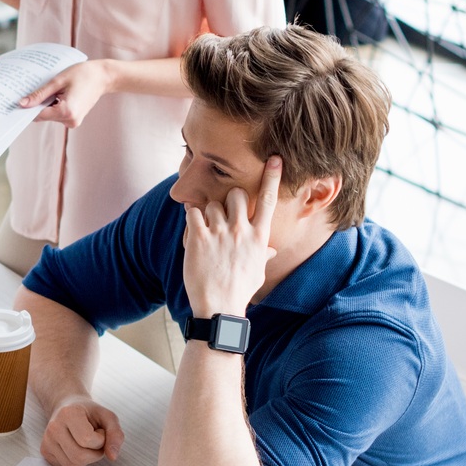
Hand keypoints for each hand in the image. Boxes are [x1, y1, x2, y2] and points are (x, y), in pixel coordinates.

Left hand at [23, 60, 111, 127]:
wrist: (103, 76)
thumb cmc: (82, 74)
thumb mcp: (58, 81)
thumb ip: (39, 95)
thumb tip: (22, 104)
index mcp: (66, 111)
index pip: (38, 115)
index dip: (27, 108)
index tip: (18, 101)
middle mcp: (70, 121)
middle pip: (44, 115)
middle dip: (38, 104)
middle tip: (37, 89)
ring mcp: (73, 122)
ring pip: (50, 115)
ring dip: (47, 104)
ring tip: (55, 89)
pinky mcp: (74, 119)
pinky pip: (57, 114)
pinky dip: (54, 105)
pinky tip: (59, 93)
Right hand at [42, 399, 124, 465]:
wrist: (67, 407)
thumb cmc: (88, 413)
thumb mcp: (107, 417)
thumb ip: (115, 434)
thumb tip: (112, 456)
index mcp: (68, 414)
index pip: (87, 440)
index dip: (100, 440)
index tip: (99, 431)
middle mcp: (54, 427)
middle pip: (79, 457)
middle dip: (94, 453)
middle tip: (95, 441)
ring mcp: (47, 440)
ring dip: (86, 459)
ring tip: (85, 444)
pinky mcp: (45, 451)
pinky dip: (76, 462)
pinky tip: (76, 448)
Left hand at [182, 156, 281, 317]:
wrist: (218, 307)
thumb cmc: (239, 291)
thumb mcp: (257, 272)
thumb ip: (262, 255)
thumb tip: (269, 250)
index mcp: (259, 237)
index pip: (269, 200)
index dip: (272, 177)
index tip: (275, 158)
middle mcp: (241, 231)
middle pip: (236, 194)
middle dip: (229, 199)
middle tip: (223, 214)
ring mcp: (220, 233)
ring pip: (212, 204)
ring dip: (207, 213)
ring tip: (206, 232)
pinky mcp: (198, 237)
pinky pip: (192, 212)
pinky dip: (191, 217)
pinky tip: (192, 229)